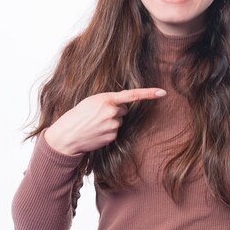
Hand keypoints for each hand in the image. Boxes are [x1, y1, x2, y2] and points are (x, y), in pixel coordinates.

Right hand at [44, 88, 166, 154]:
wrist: (67, 136)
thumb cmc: (77, 116)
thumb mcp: (91, 101)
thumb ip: (108, 100)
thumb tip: (123, 106)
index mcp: (106, 99)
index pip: (132, 95)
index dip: (149, 93)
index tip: (162, 92)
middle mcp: (111, 112)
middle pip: (124, 110)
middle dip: (115, 111)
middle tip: (98, 115)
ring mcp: (112, 126)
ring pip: (119, 121)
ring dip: (111, 122)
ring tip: (95, 124)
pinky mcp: (112, 137)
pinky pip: (116, 132)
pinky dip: (108, 132)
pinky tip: (97, 132)